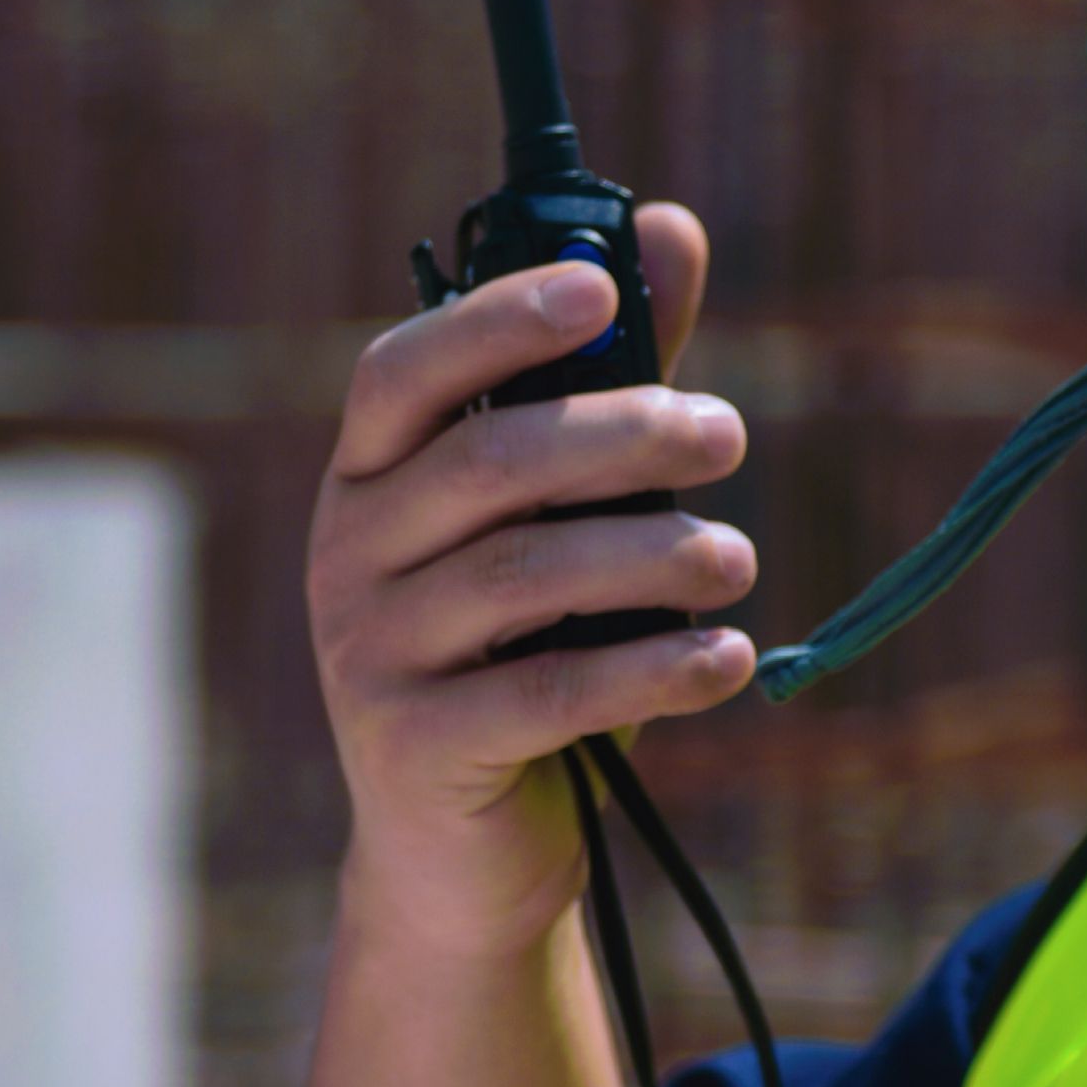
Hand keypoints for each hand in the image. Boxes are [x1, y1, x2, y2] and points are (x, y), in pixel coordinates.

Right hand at [305, 203, 755, 965]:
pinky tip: (727, 660)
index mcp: (372, 479)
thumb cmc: (526, 659)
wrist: (463, 856)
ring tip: (738, 558)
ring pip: (524, 572)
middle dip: (623, 435)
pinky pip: (547, 691)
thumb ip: (612, 381)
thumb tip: (671, 230)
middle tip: (729, 435)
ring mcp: (369, 653)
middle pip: (489, 462)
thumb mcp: (568, 518)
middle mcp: (348, 552)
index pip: (405, 370)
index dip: (496, 319)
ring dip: (653, 553)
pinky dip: (652, 669)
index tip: (601, 290)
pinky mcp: (415, 747)